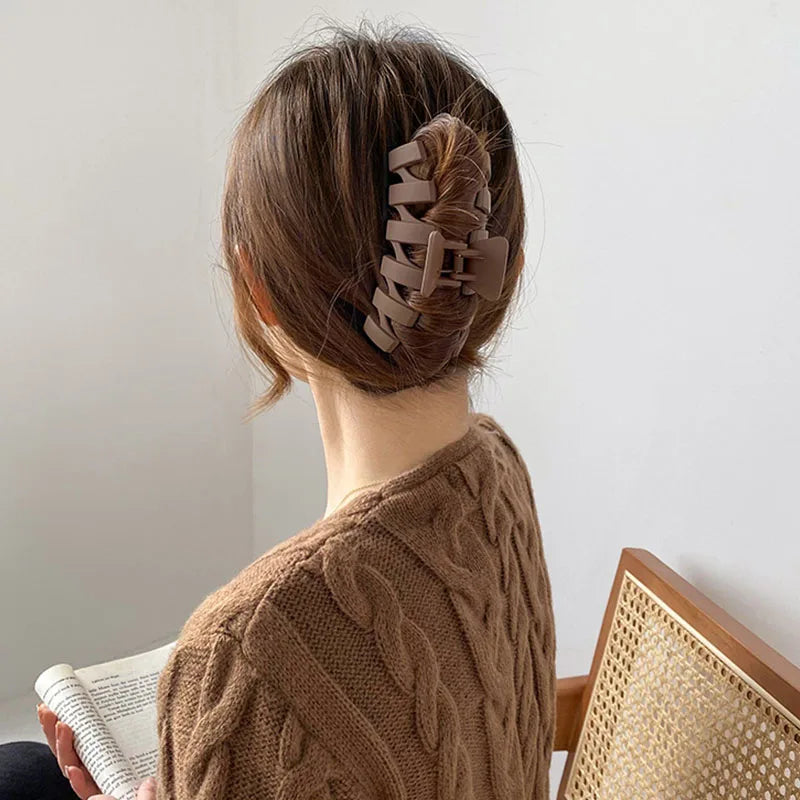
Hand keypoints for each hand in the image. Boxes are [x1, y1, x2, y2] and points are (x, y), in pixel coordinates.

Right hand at [37, 703, 156, 798]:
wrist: (151, 783)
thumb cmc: (143, 756)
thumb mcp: (132, 730)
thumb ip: (128, 712)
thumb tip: (133, 677)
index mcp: (92, 750)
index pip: (68, 736)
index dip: (54, 723)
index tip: (46, 705)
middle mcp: (88, 764)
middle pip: (64, 748)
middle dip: (52, 730)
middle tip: (49, 711)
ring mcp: (92, 778)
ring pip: (70, 766)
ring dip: (63, 747)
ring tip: (63, 727)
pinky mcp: (101, 792)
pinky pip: (86, 789)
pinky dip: (77, 780)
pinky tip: (73, 769)